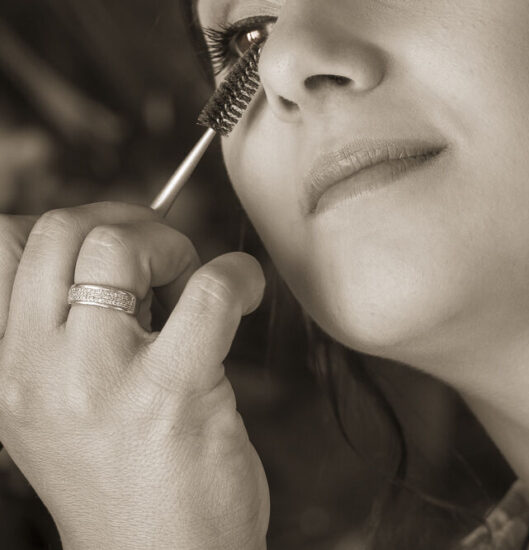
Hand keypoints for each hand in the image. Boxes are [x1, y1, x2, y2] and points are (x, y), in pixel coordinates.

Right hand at [0, 202, 268, 549]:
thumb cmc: (126, 486)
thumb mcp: (60, 413)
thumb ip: (70, 339)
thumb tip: (119, 252)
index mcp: (7, 370)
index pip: (4, 247)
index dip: (71, 226)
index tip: (117, 243)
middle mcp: (36, 371)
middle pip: (57, 231)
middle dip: (122, 220)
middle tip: (165, 252)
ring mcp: (97, 382)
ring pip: (118, 246)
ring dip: (172, 245)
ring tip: (196, 281)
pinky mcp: (170, 394)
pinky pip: (207, 291)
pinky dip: (237, 275)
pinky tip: (247, 293)